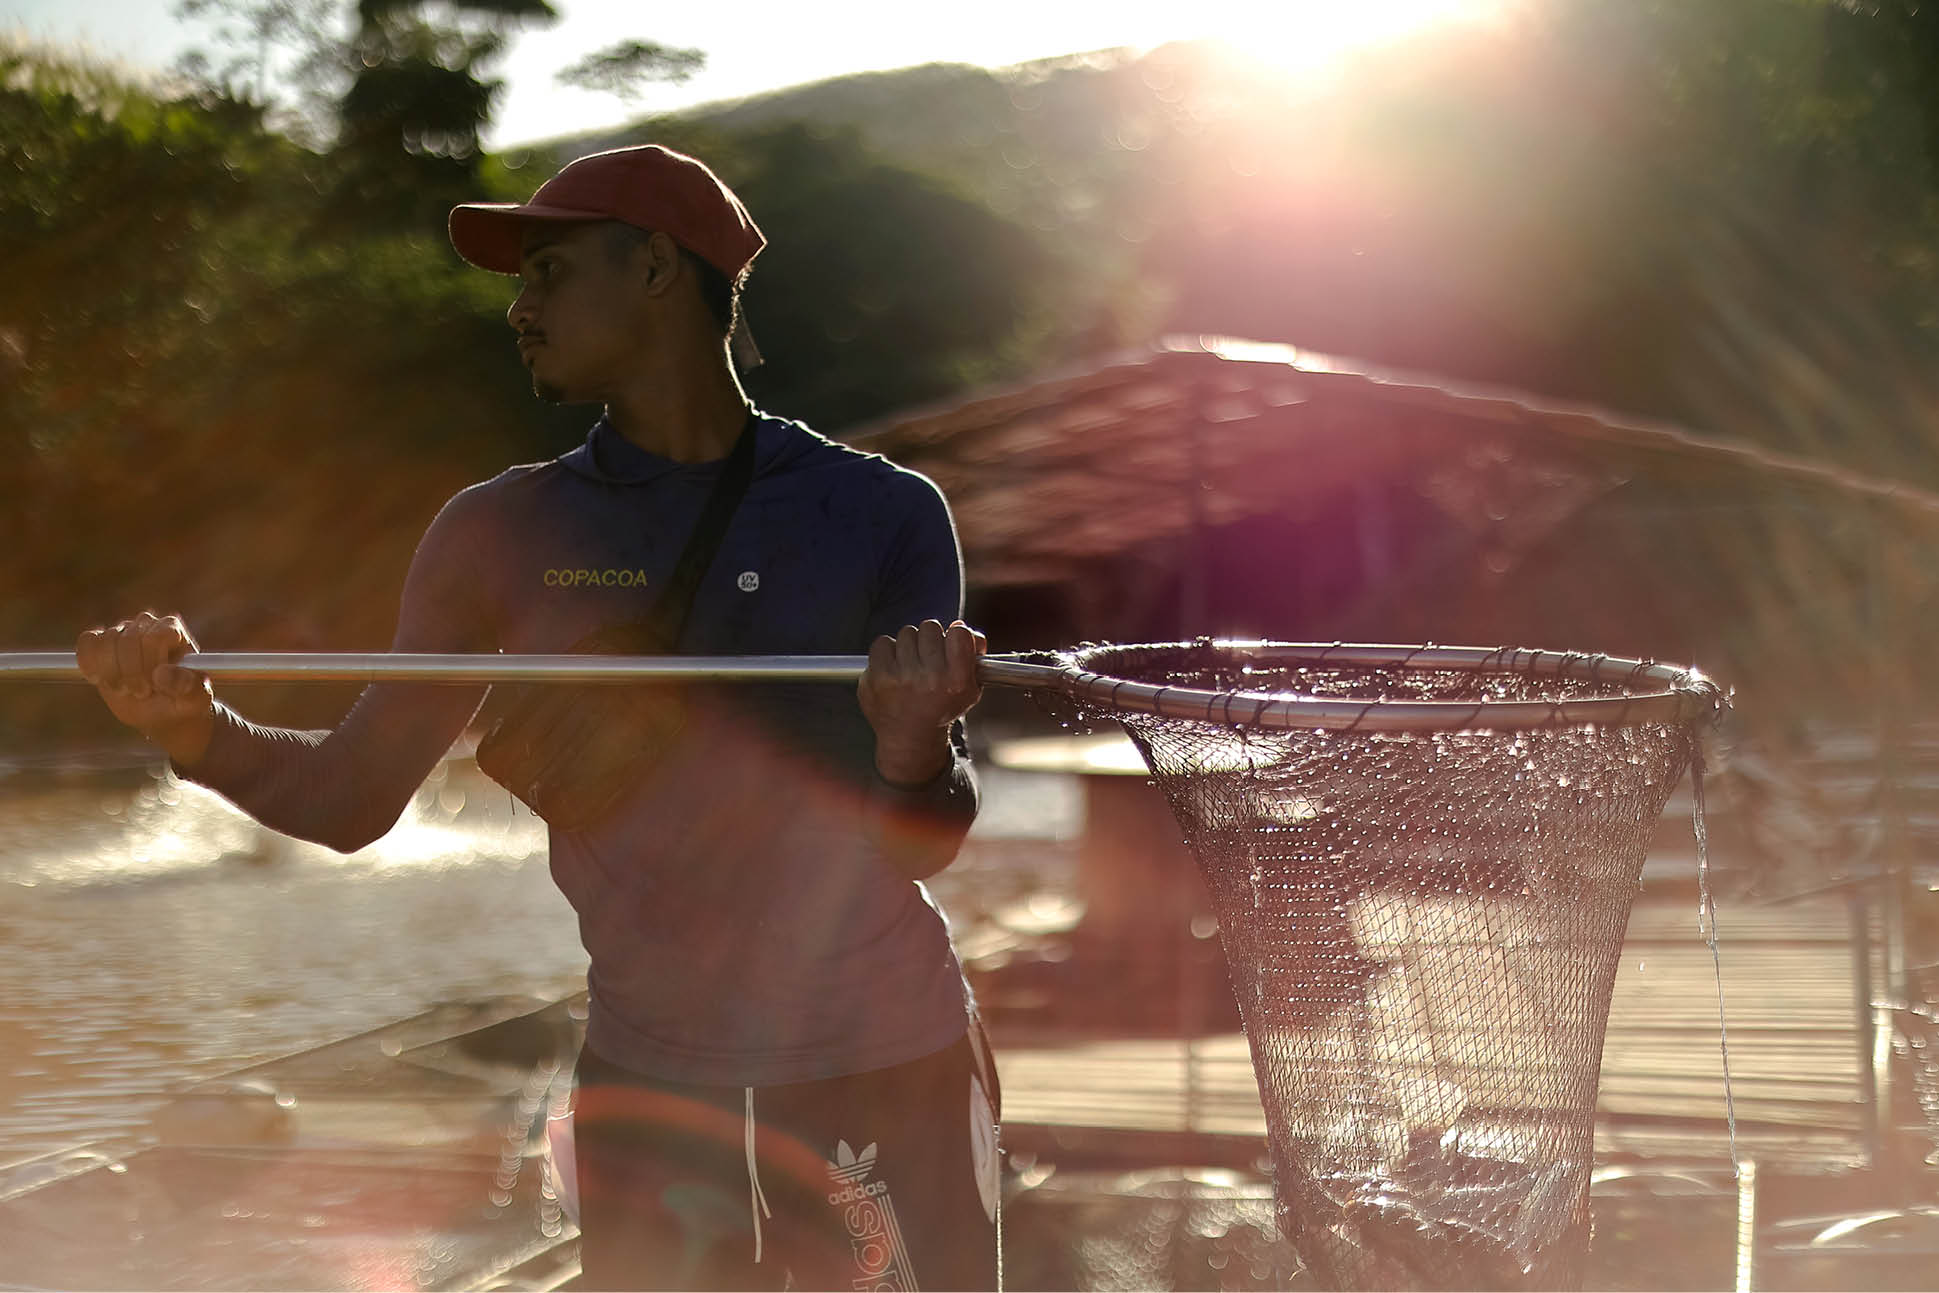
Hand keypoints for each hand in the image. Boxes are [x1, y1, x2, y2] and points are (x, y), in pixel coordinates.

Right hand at [76, 612, 215, 766]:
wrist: (162, 710)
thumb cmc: (183, 700)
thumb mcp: (196, 698)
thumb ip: (189, 686)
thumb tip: (161, 674)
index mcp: (173, 630)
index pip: (154, 637)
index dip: (149, 664)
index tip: (154, 687)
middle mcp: (147, 624)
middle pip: (127, 640)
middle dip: (131, 673)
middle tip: (141, 693)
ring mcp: (122, 632)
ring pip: (105, 642)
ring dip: (112, 673)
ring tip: (125, 689)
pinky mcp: (100, 643)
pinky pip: (87, 642)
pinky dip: (89, 663)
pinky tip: (100, 680)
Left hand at [858, 619, 985, 786]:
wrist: (909, 738)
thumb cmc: (941, 708)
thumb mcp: (969, 688)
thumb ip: (972, 654)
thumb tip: (961, 625)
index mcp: (957, 681)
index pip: (959, 633)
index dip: (955, 634)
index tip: (951, 643)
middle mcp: (930, 679)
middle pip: (930, 628)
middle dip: (930, 639)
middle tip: (928, 657)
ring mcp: (902, 678)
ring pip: (906, 633)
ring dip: (909, 645)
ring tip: (910, 665)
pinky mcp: (877, 678)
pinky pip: (883, 643)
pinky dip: (887, 651)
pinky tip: (893, 667)